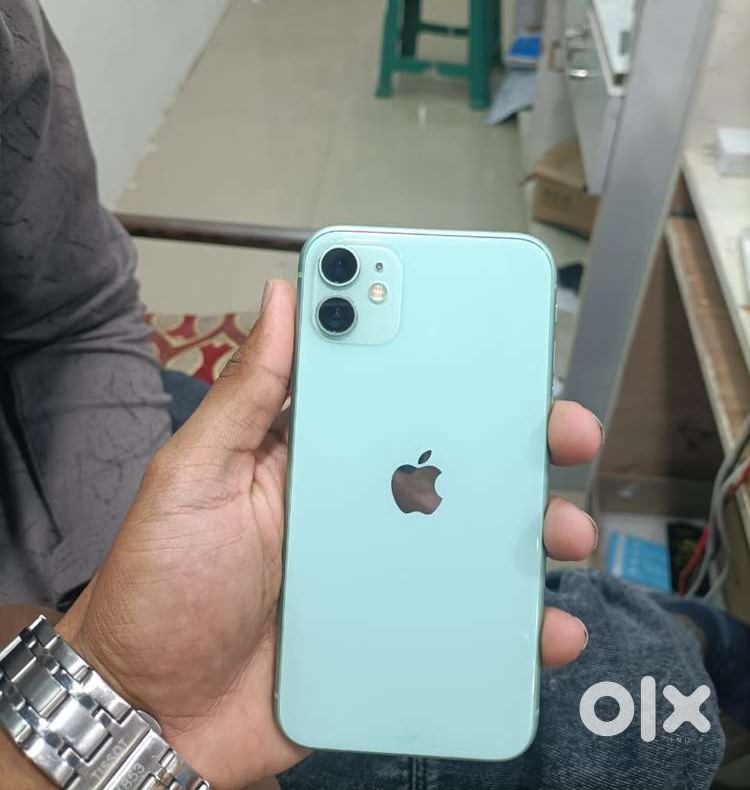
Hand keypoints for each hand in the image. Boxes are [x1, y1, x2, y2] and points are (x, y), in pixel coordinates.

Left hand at [59, 279, 600, 788]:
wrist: (154, 714)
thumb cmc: (161, 586)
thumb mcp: (193, 477)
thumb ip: (244, 395)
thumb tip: (281, 296)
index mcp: (315, 455)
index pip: (390, 393)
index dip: (442, 360)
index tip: (491, 332)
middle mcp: (360, 505)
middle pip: (455, 461)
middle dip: (519, 440)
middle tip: (564, 429)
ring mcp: (384, 573)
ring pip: (478, 538)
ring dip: (535, 528)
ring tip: (562, 529)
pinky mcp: (396, 637)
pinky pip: (472, 624)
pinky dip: (520, 627)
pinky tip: (545, 627)